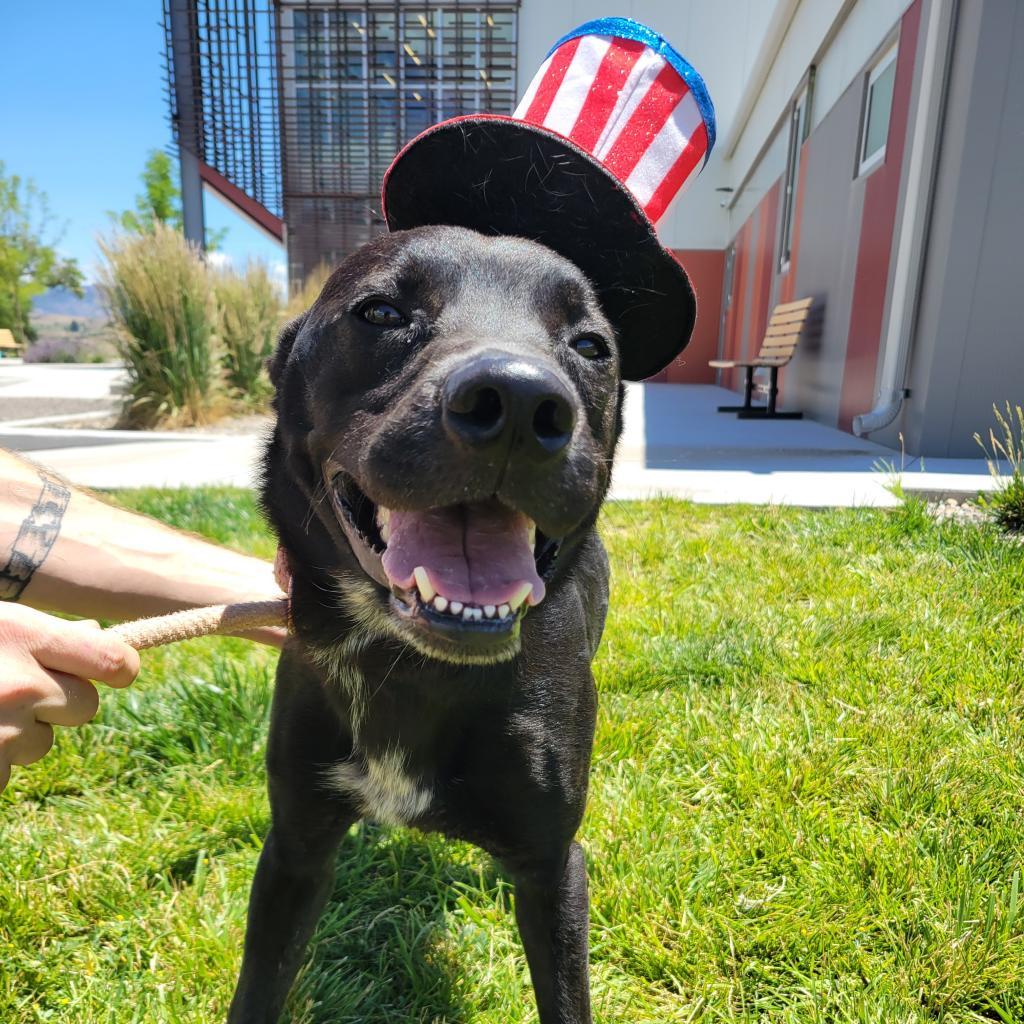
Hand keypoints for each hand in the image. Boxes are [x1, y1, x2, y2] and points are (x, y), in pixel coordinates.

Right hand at [0, 603, 139, 793]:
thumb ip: (42, 634)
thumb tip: (96, 633)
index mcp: (24, 635)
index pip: (114, 660)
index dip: (120, 669)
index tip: (114, 673)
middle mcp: (21, 684)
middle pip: (85, 707)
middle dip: (57, 705)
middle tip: (10, 691)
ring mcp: (2, 731)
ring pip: (41, 744)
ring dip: (16, 736)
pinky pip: (6, 774)